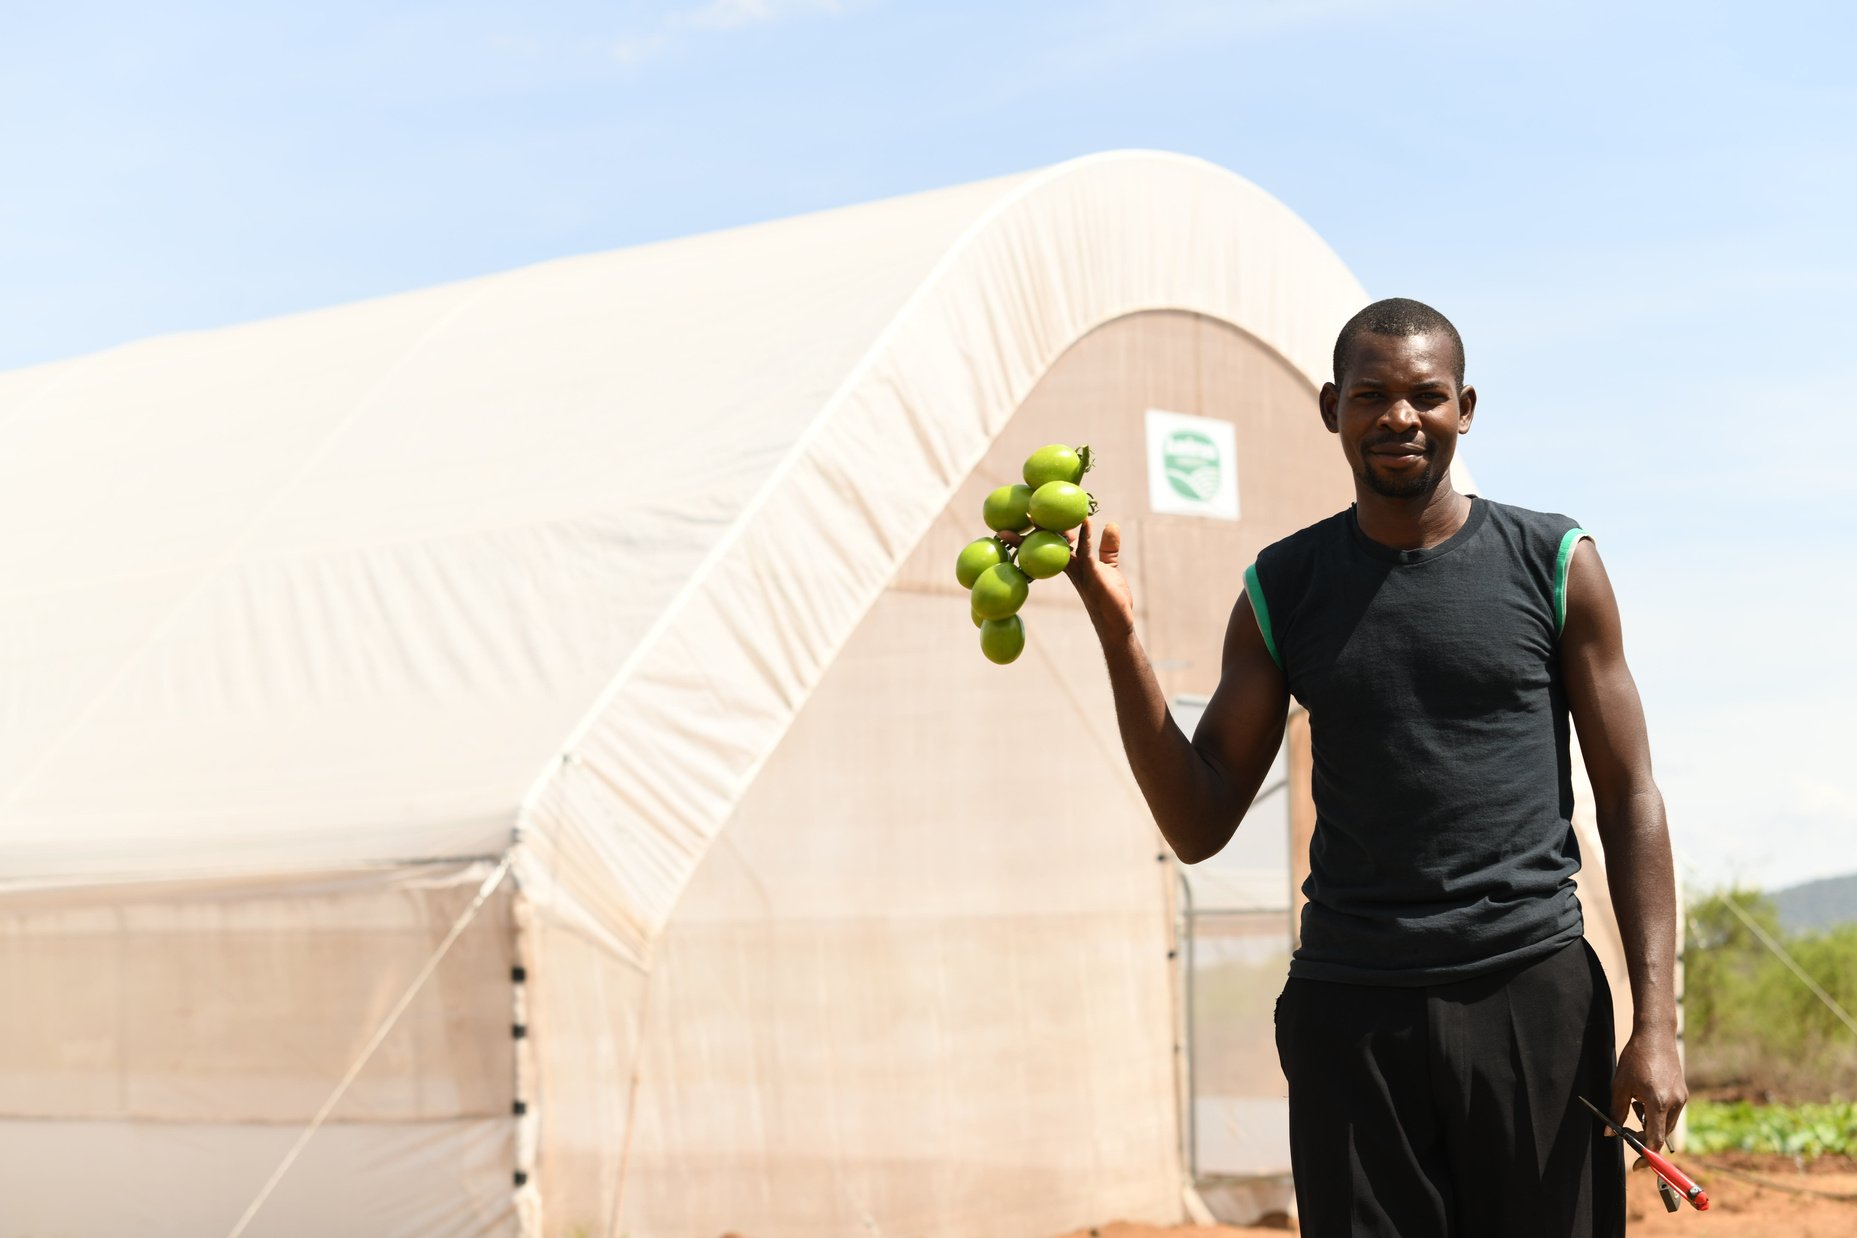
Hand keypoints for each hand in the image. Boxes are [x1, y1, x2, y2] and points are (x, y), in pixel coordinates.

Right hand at [999, 516, 1133, 632]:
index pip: (1053, 543)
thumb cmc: (1110, 597)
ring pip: (1060, 548)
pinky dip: (1086, 535)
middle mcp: (1072, 567)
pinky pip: (1087, 552)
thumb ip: (1108, 546)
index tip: (1025, 515)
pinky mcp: (1093, 575)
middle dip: (1030, 534)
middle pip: (1048, 546)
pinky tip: (1085, 521)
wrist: (1116, 623)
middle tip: (1016, 517)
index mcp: (1072, 564)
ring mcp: (1080, 571)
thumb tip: (1111, 523)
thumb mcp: (1109, 568)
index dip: (1042, 529)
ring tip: (1034, 514)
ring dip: (1048, 531)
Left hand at [1611, 1029, 1687, 1151]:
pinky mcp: (1684, 1094)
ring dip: (1650, 1124)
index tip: (1638, 1166)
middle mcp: (1675, 1103)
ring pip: (1667, 1125)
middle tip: (1627, 1132)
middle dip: (1644, 1137)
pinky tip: (1644, 1099)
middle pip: (1661, 1134)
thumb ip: (1616, 1112)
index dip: (1645, 1155)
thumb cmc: (1635, 1058)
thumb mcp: (1620, 1085)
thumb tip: (1610, 1134)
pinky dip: (1657, 1114)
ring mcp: (1682, 1099)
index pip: (1654, 1139)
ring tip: (1634, 1104)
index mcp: (1658, 1102)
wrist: (1655, 1036)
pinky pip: (1671, 1113)